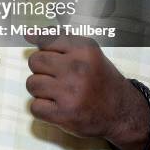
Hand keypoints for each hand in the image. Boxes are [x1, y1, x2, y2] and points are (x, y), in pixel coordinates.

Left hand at [25, 31, 140, 142]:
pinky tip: (57, 106)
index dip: (45, 49)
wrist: (121, 111)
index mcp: (84, 49)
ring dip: (40, 89)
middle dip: (41, 69)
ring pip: (32, 83)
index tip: (49, 55)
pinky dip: (42, 108)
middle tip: (57, 76)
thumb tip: (27, 34)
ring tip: (57, 91)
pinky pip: (34, 107)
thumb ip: (59, 39)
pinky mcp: (64, 114)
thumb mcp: (87, 51)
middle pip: (35, 61)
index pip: (45, 39)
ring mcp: (69, 92)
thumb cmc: (100, 78)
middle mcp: (77, 68)